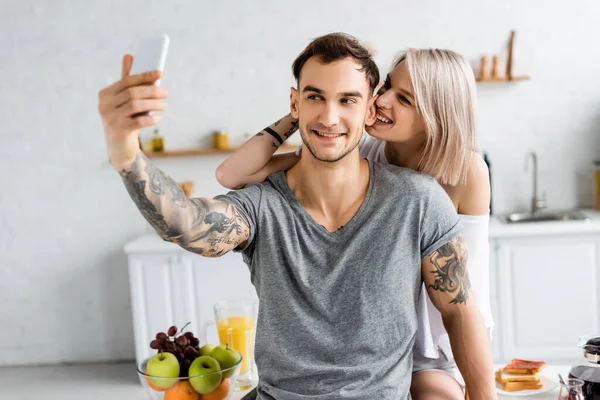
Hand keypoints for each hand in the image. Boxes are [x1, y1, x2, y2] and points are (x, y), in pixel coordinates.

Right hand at [98, 54, 168, 169]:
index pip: (126, 81)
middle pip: (132, 93)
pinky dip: (151, 118)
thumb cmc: (125, 119)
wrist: (119, 147)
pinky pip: (139, 121)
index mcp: (105, 94)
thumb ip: (127, 81)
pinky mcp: (119, 131)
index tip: (160, 73)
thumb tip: (129, 56)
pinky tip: (158, 118)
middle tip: (166, 92)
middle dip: (152, 91)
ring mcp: (110, 118)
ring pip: (135, 105)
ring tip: (164, 105)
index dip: (144, 76)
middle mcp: (104, 105)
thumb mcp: (124, 101)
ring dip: (154, 104)